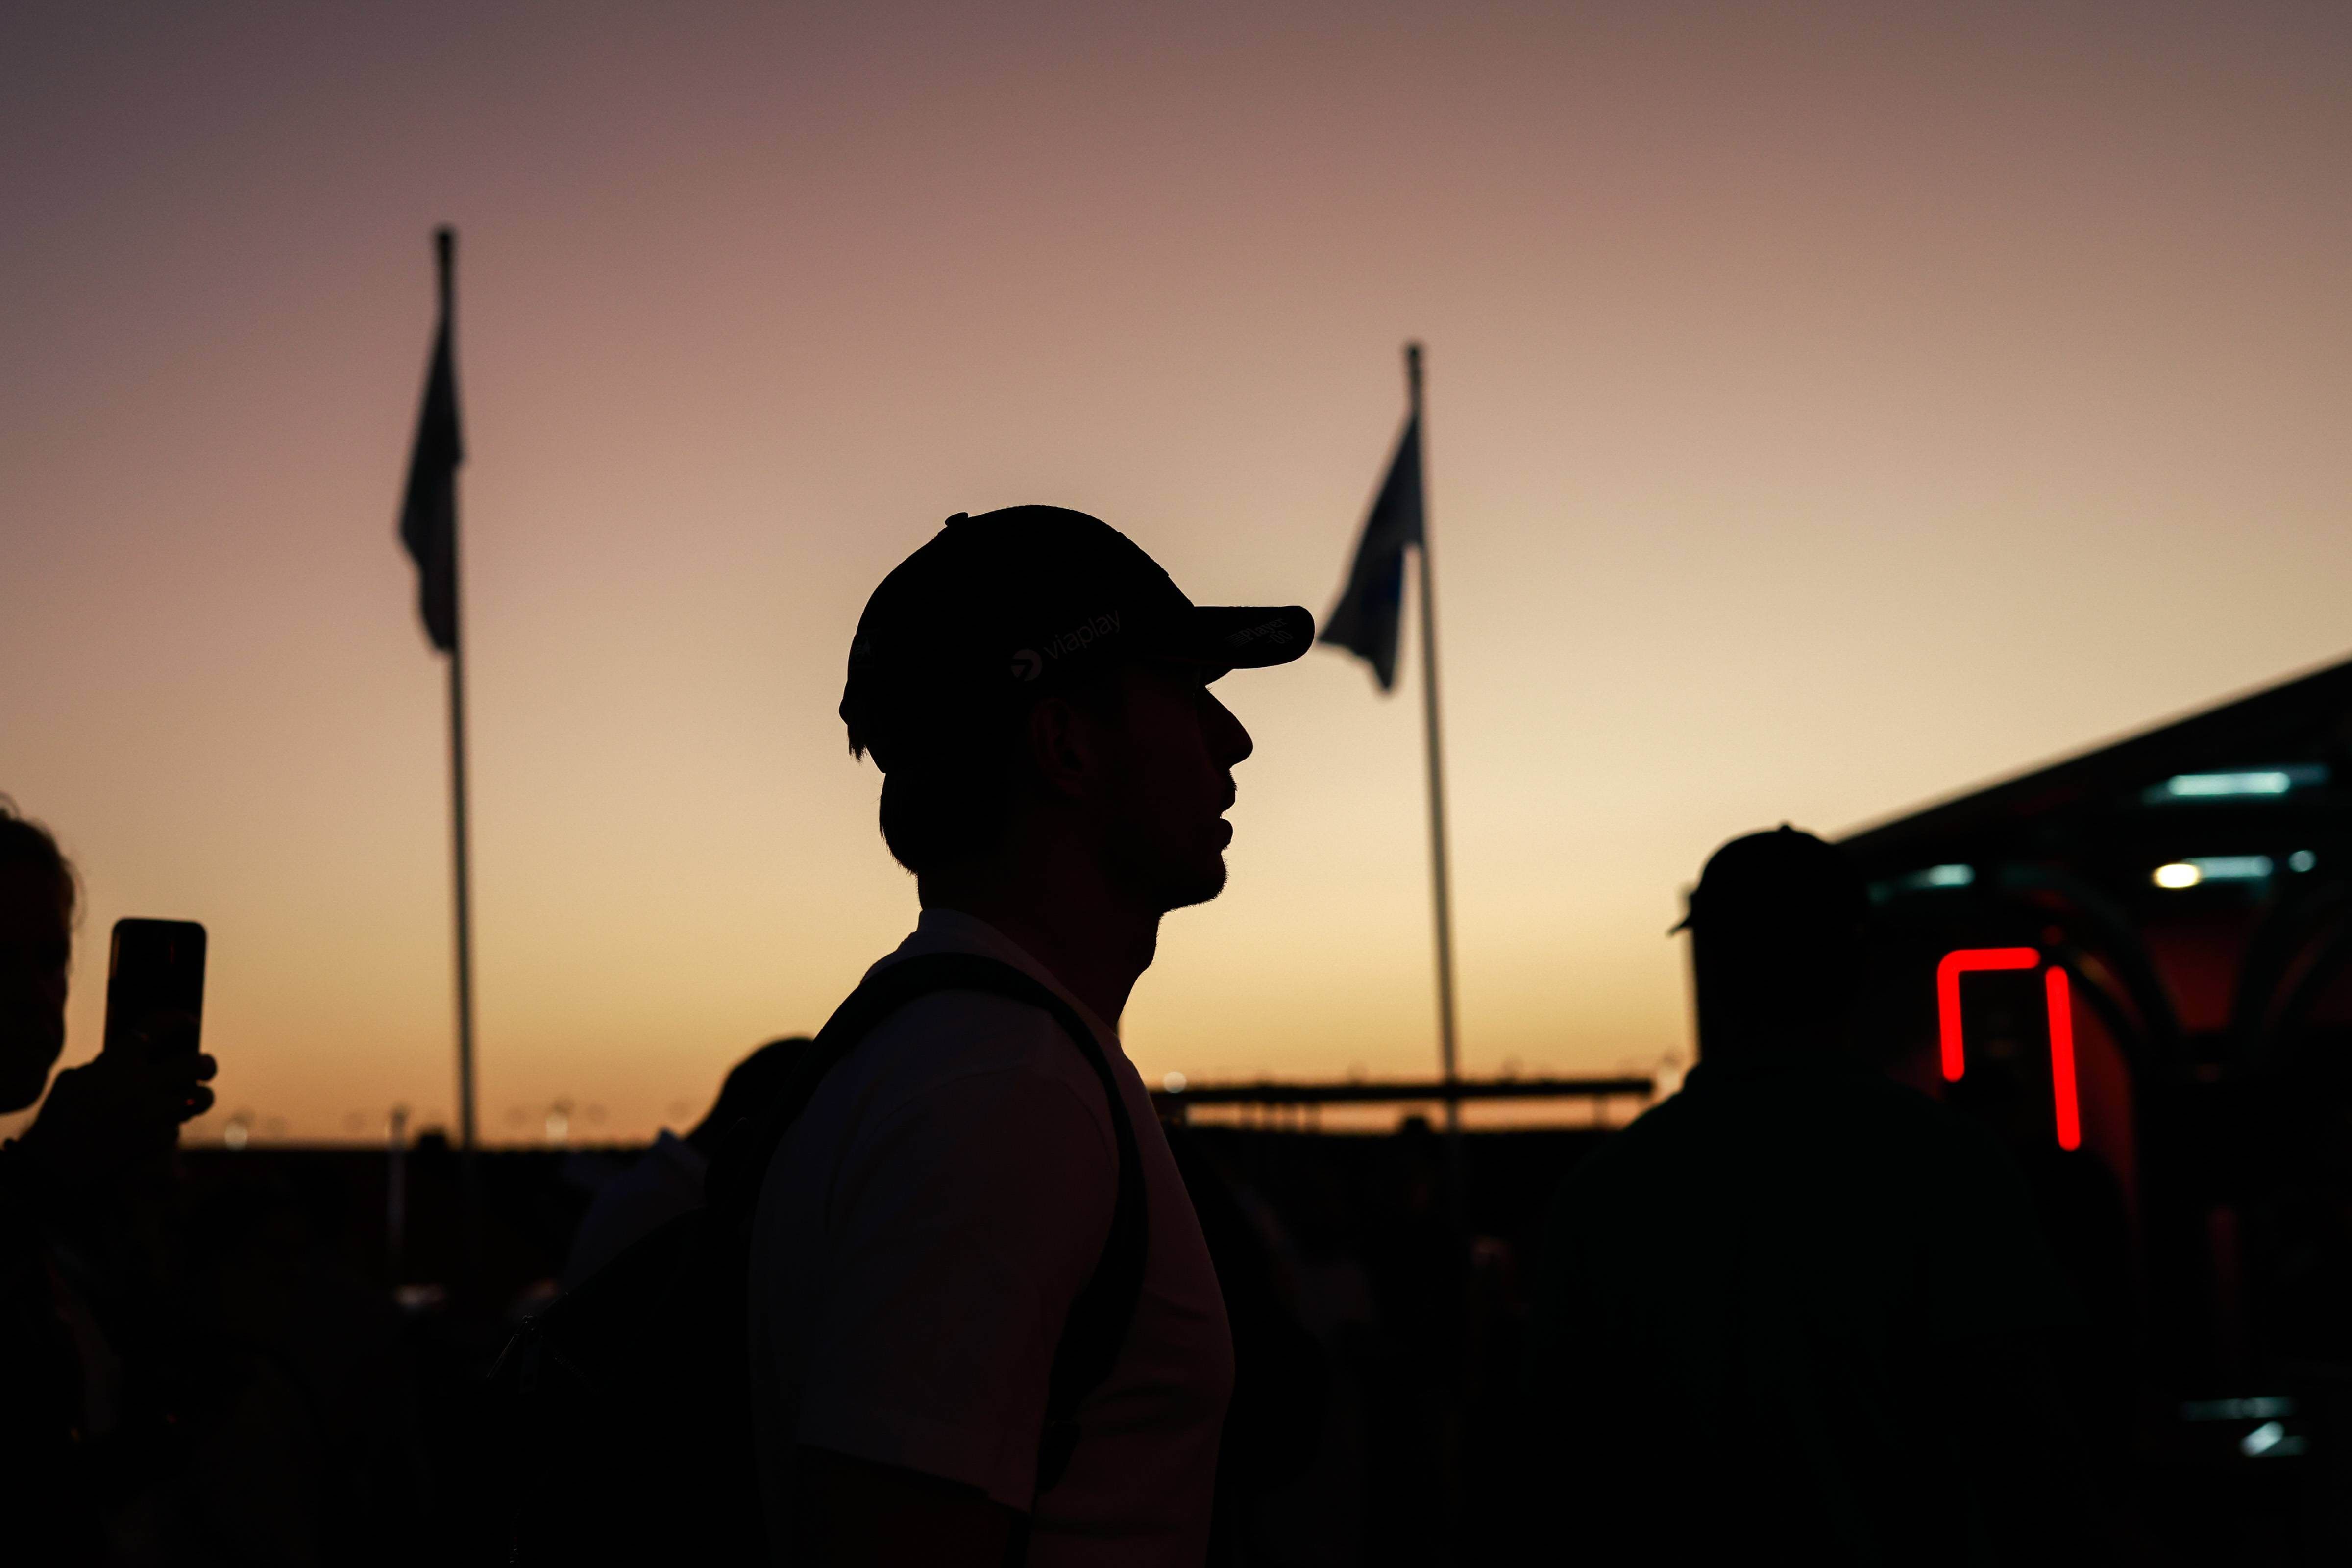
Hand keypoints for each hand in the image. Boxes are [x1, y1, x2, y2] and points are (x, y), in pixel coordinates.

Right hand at [16, 1026, 215, 1189]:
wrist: (54, 1163)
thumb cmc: (59, 1117)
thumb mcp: (73, 1080)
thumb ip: (105, 1066)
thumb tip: (132, 1061)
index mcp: (117, 1062)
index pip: (156, 1026)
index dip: (177, 1019)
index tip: (190, 1020)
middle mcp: (142, 1083)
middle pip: (197, 1063)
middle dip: (206, 1063)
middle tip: (205, 1065)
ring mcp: (153, 1112)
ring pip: (200, 1097)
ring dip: (199, 1096)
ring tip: (193, 1096)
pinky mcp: (158, 1138)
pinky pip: (177, 1125)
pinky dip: (171, 1125)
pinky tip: (160, 1125)